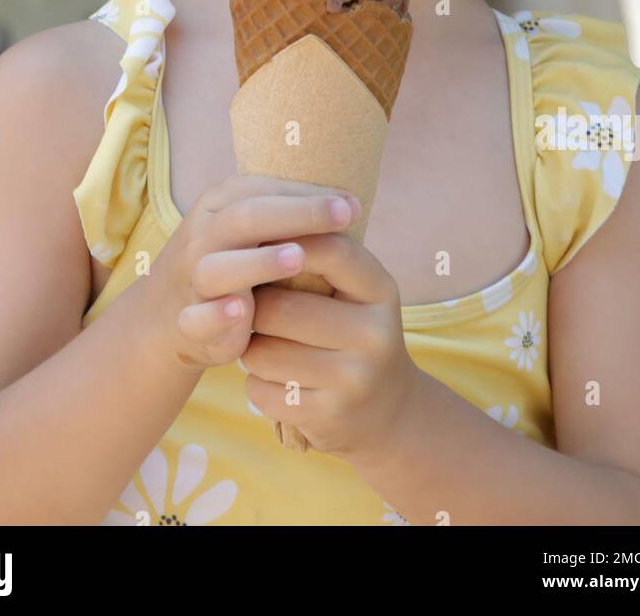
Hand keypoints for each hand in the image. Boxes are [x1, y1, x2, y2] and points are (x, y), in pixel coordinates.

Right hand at [147, 174, 362, 374]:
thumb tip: (351, 204)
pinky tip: (242, 310)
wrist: (167, 311)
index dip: (310, 195)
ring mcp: (192, 277)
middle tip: (341, 217)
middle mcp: (204, 234)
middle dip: (298, 215)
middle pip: (247, 217)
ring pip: (218, 267)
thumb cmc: (234, 259)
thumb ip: (292, 215)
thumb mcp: (255, 229)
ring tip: (298, 257)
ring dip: (259, 262)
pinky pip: (197, 317)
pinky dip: (217, 314)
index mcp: (222, 203)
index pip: (266, 189)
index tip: (353, 205)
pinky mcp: (189, 319)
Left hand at [239, 229, 421, 463]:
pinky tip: (276, 380)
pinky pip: (261, 390)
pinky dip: (256, 384)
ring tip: (264, 345)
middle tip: (250, 307)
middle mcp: (374, 334)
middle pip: (281, 308)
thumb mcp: (355, 292)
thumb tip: (256, 222)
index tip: (257, 240)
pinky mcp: (329, 417)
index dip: (287, 241)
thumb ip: (320, 258)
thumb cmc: (354, 332)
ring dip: (250, 348)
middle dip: (255, 307)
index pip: (332, 250)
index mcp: (381, 290)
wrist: (389, 411)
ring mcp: (354, 379)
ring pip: (263, 353)